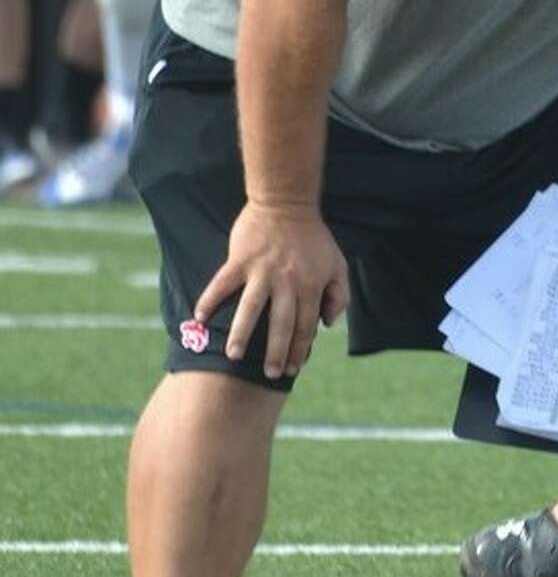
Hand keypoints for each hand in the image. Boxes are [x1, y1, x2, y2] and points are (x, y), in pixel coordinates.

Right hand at [194, 200, 350, 379]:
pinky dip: (209, 300)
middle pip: (281, 325)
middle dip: (277, 353)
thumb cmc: (313, 237)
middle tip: (271, 374)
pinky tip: (199, 318)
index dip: (301, 349)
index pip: (306, 325)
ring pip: (251, 309)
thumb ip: (339, 294)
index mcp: (311, 284)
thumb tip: (327, 324)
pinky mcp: (240, 260)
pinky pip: (222, 284)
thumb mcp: (337, 263)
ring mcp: (262, 271)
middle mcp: (287, 281)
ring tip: (235, 356)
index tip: (294, 368)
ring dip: (242, 335)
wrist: (287, 202)